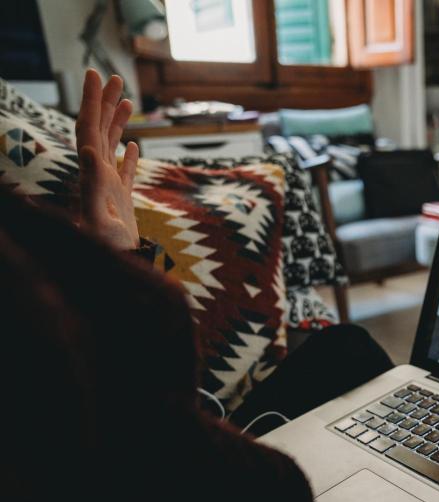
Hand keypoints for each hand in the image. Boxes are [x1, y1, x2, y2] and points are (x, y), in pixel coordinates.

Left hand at [76, 69, 139, 249]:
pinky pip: (127, 174)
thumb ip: (92, 185)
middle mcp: (97, 178)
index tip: (94, 76)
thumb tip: (88, 149)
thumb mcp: (99, 220)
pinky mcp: (123, 203)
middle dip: (104, 103)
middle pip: (98, 131)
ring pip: (112, 148)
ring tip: (127, 101)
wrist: (116, 275)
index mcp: (92, 175)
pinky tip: (137, 145)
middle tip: (113, 76)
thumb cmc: (108, 254)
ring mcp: (110, 189)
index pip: (88, 130)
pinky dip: (131, 156)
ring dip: (117, 123)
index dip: (91, 102)